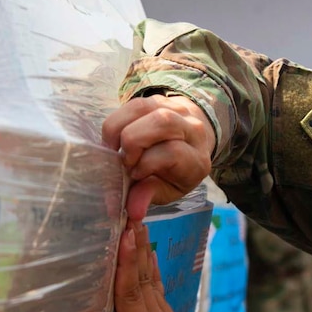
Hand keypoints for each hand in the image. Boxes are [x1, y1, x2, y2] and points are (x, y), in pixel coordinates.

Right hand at [96, 221, 233, 311]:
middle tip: (128, 215)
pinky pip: (156, 294)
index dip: (125, 265)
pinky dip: (150, 273)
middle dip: (134, 247)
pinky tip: (149, 263)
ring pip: (150, 283)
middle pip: (142, 280)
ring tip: (137, 227)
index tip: (123, 235)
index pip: (131, 295)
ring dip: (142, 254)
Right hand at [102, 94, 214, 220]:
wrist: (192, 141)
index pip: (172, 152)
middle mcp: (192, 130)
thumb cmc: (176, 171)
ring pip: (144, 108)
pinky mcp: (159, 99)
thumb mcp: (168, 190)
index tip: (135, 176)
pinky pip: (133, 103)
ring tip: (114, 149)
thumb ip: (149, 197)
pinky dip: (117, 121)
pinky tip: (114, 139)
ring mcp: (176, 110)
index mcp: (197, 159)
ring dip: (120, 130)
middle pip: (162, 122)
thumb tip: (132, 212)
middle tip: (124, 161)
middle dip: (133, 142)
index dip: (147, 163)